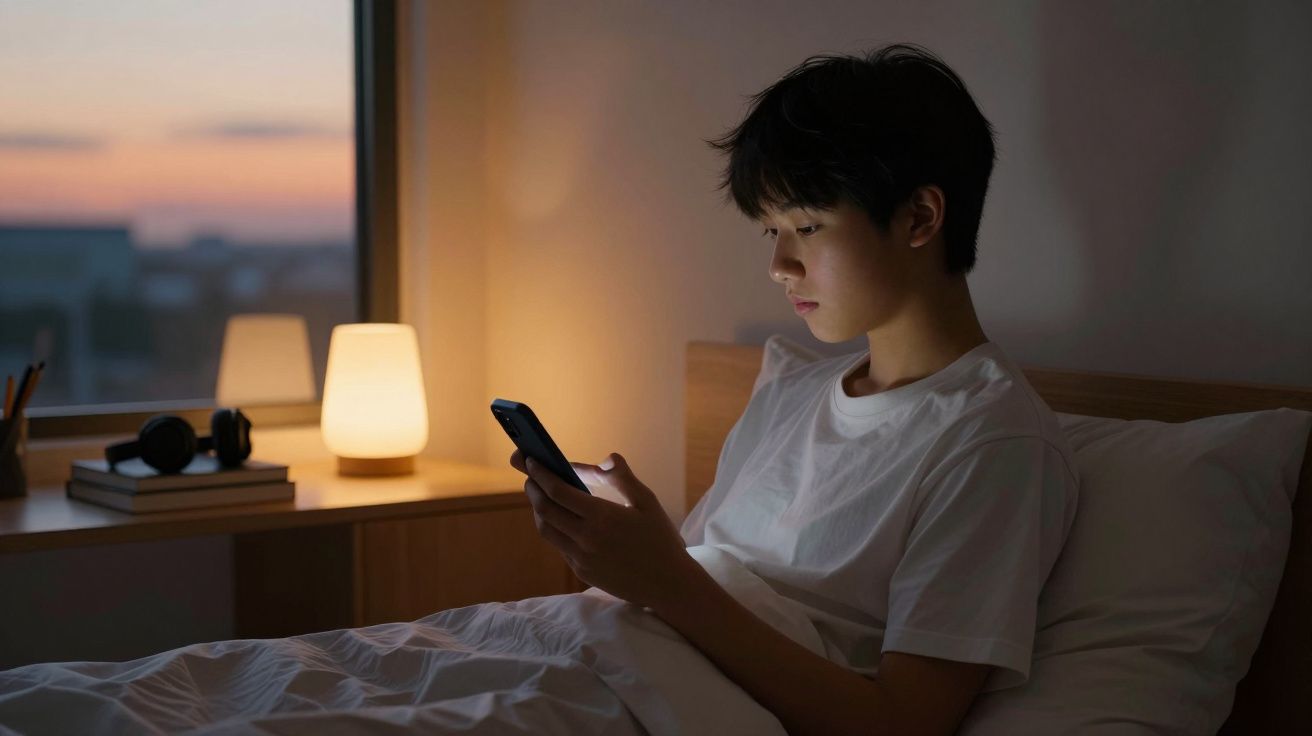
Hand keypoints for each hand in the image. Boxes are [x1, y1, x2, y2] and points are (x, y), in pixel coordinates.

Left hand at [509, 449, 705, 609]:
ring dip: (538, 510)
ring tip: (541, 496)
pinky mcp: (581, 572)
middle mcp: (586, 538)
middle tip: (531, 476)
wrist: (667, 584)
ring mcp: (581, 558)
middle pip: (544, 510)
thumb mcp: (647, 501)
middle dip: (533, 489)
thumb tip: (606, 458)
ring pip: (546, 530)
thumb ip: (622, 477)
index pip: (557, 491)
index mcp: (602, 516)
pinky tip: (559, 520)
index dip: (541, 473)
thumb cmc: (660, 539)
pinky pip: (559, 546)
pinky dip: (553, 528)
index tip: (532, 461)